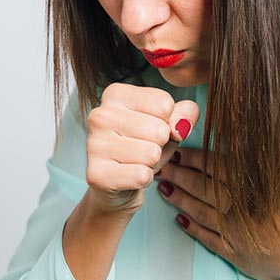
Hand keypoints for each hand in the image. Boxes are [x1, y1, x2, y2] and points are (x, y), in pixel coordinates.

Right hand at [85, 82, 199, 217]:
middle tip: (144, 148)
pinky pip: (142, 175)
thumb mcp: (170, 124)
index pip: (164, 103)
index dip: (168, 122)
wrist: (120, 185)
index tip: (151, 128)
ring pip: (152, 154)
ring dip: (152, 163)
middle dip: (160, 144)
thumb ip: (185, 113)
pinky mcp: (96, 174)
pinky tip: (130, 176)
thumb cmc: (145, 146)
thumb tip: (180, 126)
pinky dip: (144, 179)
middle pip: (159, 130)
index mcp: (115, 94)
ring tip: (137, 161)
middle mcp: (99, 115)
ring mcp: (94, 144)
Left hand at [154, 147, 279, 279]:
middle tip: (162, 165)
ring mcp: (232, 231)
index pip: (215, 167)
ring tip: (164, 188)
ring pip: (199, 210)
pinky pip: (207, 238)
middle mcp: (236, 207)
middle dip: (179, 174)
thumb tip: (272, 142)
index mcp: (251, 187)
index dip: (194, 158)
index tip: (179, 150)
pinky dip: (192, 228)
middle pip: (201, 186)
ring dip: (180, 198)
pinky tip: (179, 220)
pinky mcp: (233, 252)